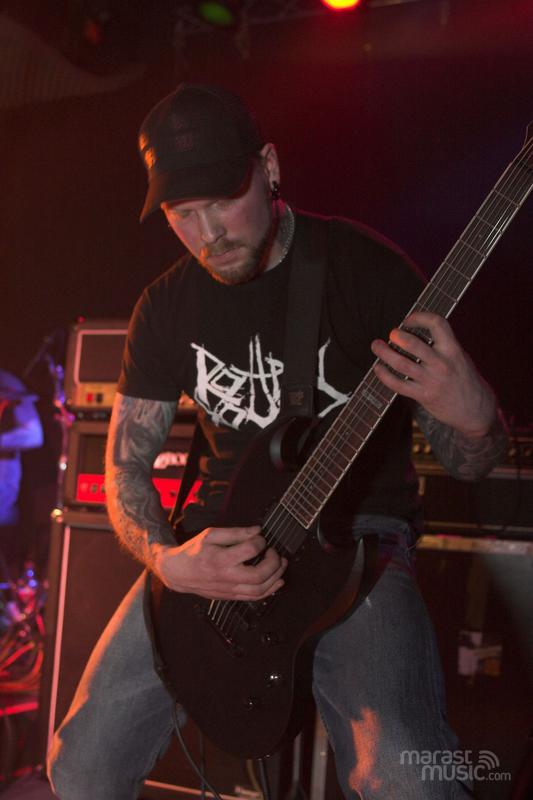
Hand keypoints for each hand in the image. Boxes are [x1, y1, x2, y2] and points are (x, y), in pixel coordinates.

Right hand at [152, 525, 286, 600]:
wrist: (179, 572)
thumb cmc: (194, 551)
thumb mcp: (211, 534)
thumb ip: (235, 532)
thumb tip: (257, 530)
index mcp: (220, 559)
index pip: (250, 550)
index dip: (260, 541)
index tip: (260, 537)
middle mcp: (226, 577)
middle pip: (259, 575)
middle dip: (273, 562)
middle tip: (274, 551)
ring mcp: (229, 590)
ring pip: (260, 590)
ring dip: (276, 576)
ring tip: (281, 564)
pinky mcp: (231, 597)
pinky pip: (254, 598)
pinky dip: (270, 590)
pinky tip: (278, 581)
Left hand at [370, 311, 496, 436]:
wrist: (475, 410)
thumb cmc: (465, 380)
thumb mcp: (459, 357)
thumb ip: (441, 345)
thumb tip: (413, 333)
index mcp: (453, 350)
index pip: (437, 324)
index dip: (420, 317)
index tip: (408, 320)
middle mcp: (442, 364)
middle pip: (413, 344)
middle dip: (396, 336)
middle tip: (390, 334)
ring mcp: (432, 381)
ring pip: (401, 364)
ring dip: (384, 353)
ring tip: (376, 346)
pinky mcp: (423, 396)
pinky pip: (398, 384)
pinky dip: (384, 375)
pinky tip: (378, 368)